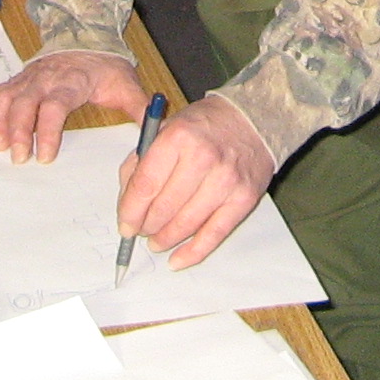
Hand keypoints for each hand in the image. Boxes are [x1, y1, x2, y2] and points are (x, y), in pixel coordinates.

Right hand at [0, 49, 146, 163]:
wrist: (88, 36)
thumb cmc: (106, 67)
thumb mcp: (126, 84)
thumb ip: (139, 109)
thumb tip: (155, 133)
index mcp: (72, 82)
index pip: (55, 106)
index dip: (46, 131)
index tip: (44, 155)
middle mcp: (46, 79)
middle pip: (25, 104)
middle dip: (18, 131)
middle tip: (17, 157)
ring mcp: (29, 78)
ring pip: (8, 98)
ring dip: (0, 122)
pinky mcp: (18, 79)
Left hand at [118, 94, 275, 270]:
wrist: (254, 120)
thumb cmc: (204, 126)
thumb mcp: (166, 128)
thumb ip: (140, 162)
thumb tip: (127, 202)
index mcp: (178, 137)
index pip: (145, 184)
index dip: (130, 211)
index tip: (125, 224)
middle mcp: (203, 158)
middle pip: (164, 208)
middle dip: (146, 226)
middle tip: (141, 230)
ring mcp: (225, 180)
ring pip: (186, 224)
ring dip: (165, 239)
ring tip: (157, 241)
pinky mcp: (243, 198)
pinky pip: (214, 233)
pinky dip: (193, 252)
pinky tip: (177, 259)